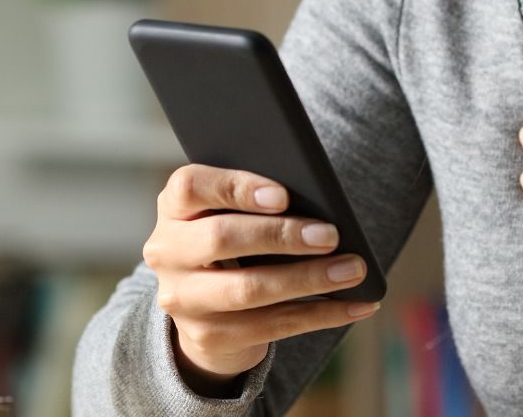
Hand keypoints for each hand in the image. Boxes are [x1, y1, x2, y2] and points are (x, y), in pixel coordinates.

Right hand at [144, 165, 381, 386]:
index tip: (284, 195)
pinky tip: (355, 305)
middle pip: (221, 238)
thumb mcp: (231, 211)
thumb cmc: (235, 237)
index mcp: (173, 207)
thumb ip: (257, 200)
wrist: (204, 303)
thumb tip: (321, 206)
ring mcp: (183, 298)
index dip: (236, 188)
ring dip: (309, 279)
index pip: (191, 186)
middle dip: (282, 236)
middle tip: (331, 235)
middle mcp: (167, 252)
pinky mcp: (208, 335)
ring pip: (248, 289)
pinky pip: (271, 326)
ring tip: (353, 270)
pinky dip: (321, 314)